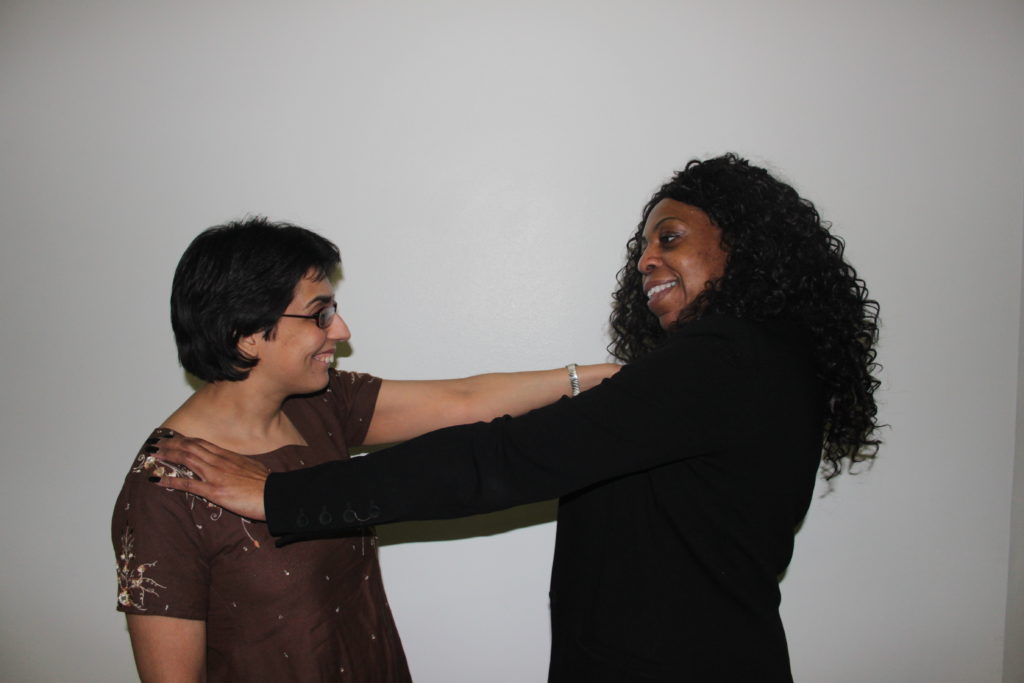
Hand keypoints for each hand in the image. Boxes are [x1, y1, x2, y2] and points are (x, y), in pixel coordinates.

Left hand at [149, 436, 268, 520]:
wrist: (275, 494)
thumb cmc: (266, 484)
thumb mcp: (251, 468)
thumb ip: (237, 466)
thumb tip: (232, 467)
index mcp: (227, 456)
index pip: (200, 443)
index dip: (184, 440)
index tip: (172, 438)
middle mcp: (218, 461)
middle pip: (189, 448)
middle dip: (170, 444)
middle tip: (155, 443)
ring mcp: (215, 475)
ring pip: (186, 460)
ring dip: (167, 456)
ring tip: (152, 455)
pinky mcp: (214, 491)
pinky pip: (187, 484)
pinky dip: (170, 481)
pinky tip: (157, 480)